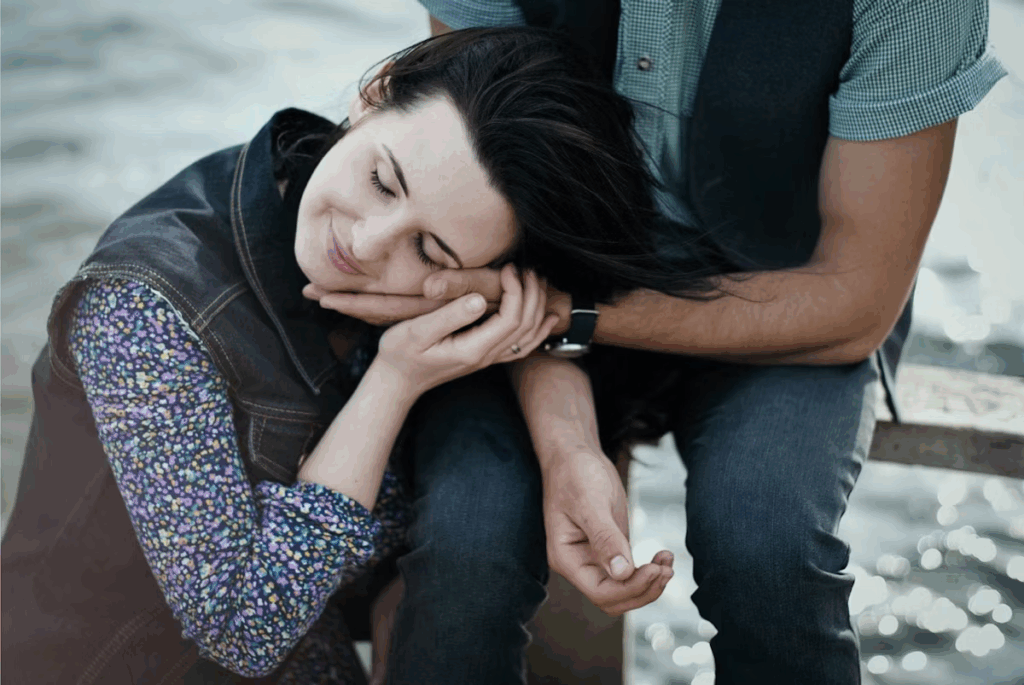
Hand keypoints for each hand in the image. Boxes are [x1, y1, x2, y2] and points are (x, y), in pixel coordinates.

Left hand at [302, 267, 504, 326]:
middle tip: (304, 292)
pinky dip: (372, 306)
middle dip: (343, 302)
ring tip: (318, 295)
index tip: (321, 296)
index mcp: (428, 311)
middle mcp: (424, 316)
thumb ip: (461, 288)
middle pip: (374, 309)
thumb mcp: (482, 289)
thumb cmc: (507, 298)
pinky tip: (358, 303)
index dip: (351, 302)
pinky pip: (395, 310)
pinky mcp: (434, 312)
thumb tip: (429, 287)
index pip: (381, 308)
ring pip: (382, 310)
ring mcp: (428, 315)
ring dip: (354, 304)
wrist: (524, 318)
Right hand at [372, 265, 559, 395]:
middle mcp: (485, 357)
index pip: (510, 319)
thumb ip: (450, 316)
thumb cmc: (400, 353)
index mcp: (473, 349)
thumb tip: (481, 299)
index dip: (516, 291)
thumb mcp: (417, 331)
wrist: (396, 381)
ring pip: (527, 336)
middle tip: (528, 268)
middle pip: (524, 326)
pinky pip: (521, 347)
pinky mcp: (484, 357)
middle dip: (532, 294)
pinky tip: (548, 318)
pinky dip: (538, 331)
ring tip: (537, 282)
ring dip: (537, 307)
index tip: (508, 268)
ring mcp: (487, 359)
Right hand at [543, 450, 673, 615]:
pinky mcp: (610, 548)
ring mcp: (595, 557)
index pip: (600, 591)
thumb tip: (622, 573)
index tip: (654, 569)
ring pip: (624, 589)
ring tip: (667, 562)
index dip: (629, 588)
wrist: (574, 454)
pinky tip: (662, 556)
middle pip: (612, 598)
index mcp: (567, 557)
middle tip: (665, 569)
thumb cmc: (575, 473)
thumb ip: (605, 538)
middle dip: (642, 589)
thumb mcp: (590, 502)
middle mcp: (579, 563)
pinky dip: (648, 570)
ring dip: (649, 582)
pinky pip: (630, 572)